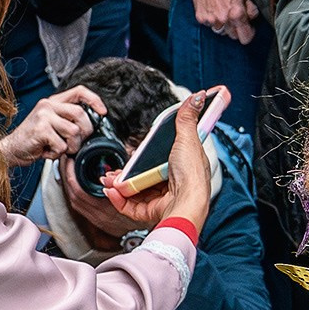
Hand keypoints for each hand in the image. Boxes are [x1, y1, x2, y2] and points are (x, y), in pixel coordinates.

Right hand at [0, 86, 107, 167]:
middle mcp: (48, 105)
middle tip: (74, 143)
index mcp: (53, 102)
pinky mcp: (41, 129)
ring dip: (70, 146)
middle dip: (84, 133)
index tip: (103, 112)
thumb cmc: (33, 140)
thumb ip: (68, 120)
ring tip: (57, 148)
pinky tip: (47, 151)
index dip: (94, 100)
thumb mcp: (51, 124)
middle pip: (81, 113)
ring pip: (74, 131)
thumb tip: (92, 125)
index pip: (79, 91)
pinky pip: (62, 144)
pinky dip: (57, 153)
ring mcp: (44, 116)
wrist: (11, 150)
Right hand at [102, 87, 219, 229]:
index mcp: (181, 166)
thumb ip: (187, 118)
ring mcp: (160, 199)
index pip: (159, 160)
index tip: (133, 153)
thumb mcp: (188, 139)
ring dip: (117, 184)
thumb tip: (198, 97)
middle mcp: (171, 183)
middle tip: (116, 168)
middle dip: (124, 172)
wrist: (185, 203)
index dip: (144, 157)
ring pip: (133, 190)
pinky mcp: (151, 211)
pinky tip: (112, 190)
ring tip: (110, 179)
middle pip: (142, 175)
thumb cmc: (191, 174)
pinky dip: (118, 198)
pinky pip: (129, 205)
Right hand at [190, 0, 257, 43]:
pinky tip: (214, 7)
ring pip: (221, 31)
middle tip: (235, 15)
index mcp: (236, 14)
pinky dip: (212, 19)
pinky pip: (210, 25)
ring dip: (224, 24)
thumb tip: (252, 18)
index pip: (246, 37)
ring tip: (223, 9)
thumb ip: (251, 8)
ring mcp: (210, 20)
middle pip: (233, 36)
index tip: (248, 27)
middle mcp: (223, 19)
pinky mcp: (200, 18)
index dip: (249, 33)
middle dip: (236, 28)